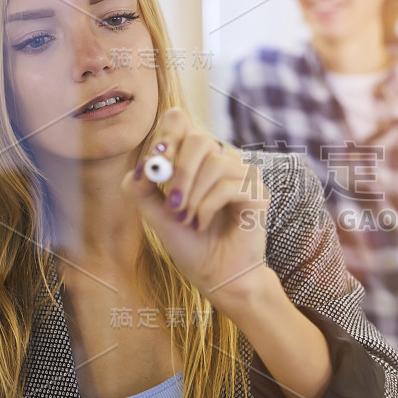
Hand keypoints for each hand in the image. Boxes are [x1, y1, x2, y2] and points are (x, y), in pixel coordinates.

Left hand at [121, 108, 273, 313]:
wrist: (216, 275)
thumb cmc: (190, 245)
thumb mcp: (156, 215)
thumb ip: (142, 190)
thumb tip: (140, 168)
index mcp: (197, 160)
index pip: (181, 121)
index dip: (167, 135)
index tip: (157, 162)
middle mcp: (222, 161)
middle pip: (199, 140)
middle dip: (179, 172)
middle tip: (172, 202)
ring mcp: (243, 175)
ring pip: (215, 163)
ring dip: (193, 196)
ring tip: (187, 220)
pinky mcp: (257, 192)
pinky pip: (228, 186)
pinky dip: (207, 207)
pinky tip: (202, 224)